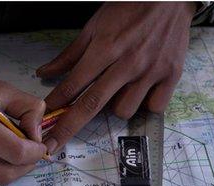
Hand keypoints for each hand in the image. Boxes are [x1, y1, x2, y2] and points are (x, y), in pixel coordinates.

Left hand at [36, 2, 195, 153]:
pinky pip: (153, 107)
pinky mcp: (172, 76)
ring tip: (118, 90)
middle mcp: (127, 63)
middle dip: (68, 128)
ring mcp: (151, 71)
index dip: (55, 107)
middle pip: (92, 105)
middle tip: (53, 145)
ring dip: (115, 107)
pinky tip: (141, 91)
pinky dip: (145, 104)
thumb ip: (69, 54)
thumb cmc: (128, 8)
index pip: (73, 85)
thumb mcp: (94, 26)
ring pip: (123, 110)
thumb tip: (43, 73)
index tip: (41, 125)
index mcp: (105, 48)